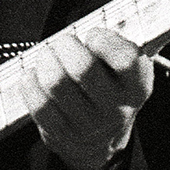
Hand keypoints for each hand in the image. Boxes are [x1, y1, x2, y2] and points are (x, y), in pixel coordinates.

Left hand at [16, 26, 154, 169]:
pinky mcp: (62, 135)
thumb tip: (89, 32)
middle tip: (62, 42)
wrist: (101, 137)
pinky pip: (39, 104)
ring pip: (56, 83)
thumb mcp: (123, 67)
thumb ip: (114, 46)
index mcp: (138, 87)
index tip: (92, 35)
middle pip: (82, 68)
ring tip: (47, 56)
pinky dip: (31, 83)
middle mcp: (117, 110)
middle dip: (65, 45)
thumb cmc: (109, 86)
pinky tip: (34, 75)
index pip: (125, 60)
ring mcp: (89, 126)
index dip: (103, 40)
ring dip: (45, 61)